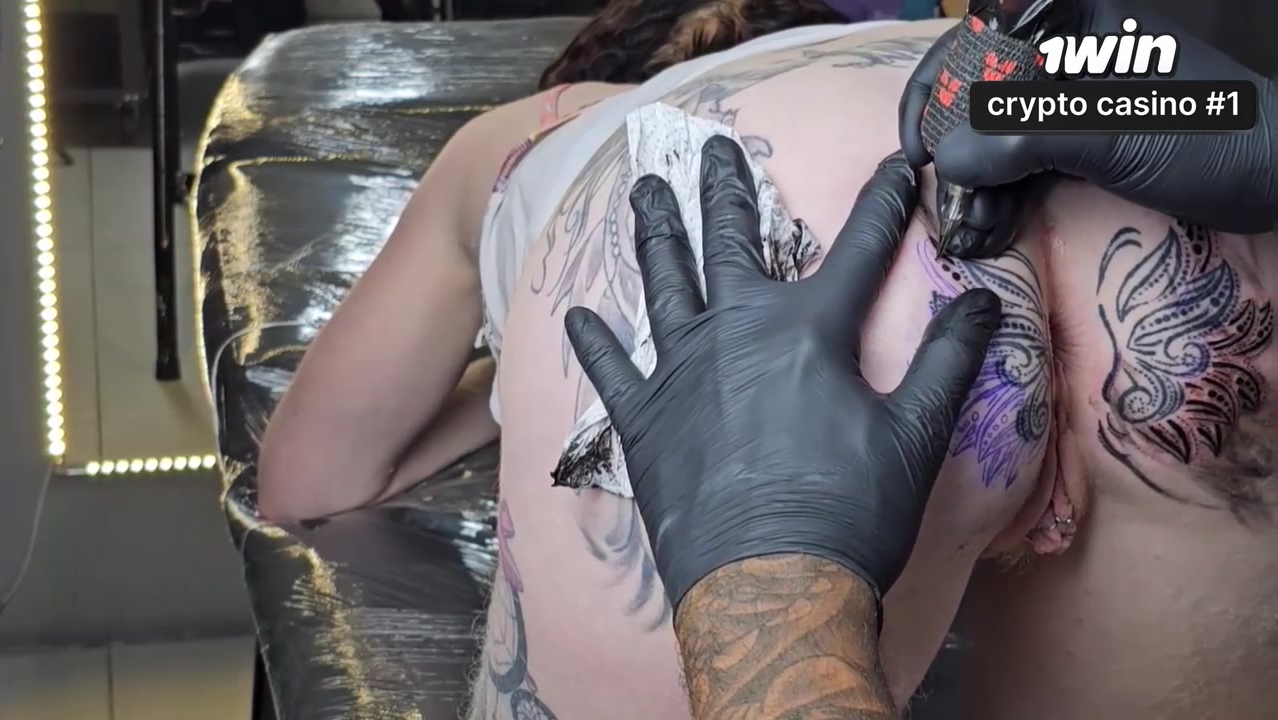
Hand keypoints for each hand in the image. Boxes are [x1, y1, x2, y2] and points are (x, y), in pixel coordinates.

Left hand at [563, 137, 1001, 609]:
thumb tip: (984, 301)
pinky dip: (595, 343)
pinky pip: (612, 371)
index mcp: (808, 331)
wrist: (770, 587)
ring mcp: (681, 372)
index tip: (898, 163)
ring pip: (665, 282)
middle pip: (731, 240)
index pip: (858, 248)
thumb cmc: (850, 512)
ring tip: (645, 190)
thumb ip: (947, 359)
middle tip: (716, 147)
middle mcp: (736, 332)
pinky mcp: (643, 419)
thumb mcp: (917, 434)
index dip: (884, 202)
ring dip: (656, 231)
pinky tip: (579, 316)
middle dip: (728, 187)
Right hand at [900, 0, 1276, 257]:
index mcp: (1076, 22)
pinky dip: (1001, 196)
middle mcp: (1066, 54)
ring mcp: (1073, 102)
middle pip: (979, 89)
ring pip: (996, 132)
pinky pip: (1022, 164)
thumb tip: (949, 161)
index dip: (936, 85)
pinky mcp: (1082, 144)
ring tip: (966, 226)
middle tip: (938, 196)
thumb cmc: (1213, 137)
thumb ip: (1028, 139)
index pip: (979, 36)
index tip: (922, 143)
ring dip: (973, 181)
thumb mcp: (1116, 134)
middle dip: (952, 146)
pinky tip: (987, 230)